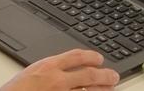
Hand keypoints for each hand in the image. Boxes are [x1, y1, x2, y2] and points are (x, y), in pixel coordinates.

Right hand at [0, 50, 118, 90]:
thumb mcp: (29, 73)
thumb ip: (48, 70)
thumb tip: (64, 70)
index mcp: (48, 67)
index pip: (76, 56)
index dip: (91, 56)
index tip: (99, 58)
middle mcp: (57, 81)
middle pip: (89, 75)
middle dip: (104, 75)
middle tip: (114, 76)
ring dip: (102, 90)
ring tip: (110, 88)